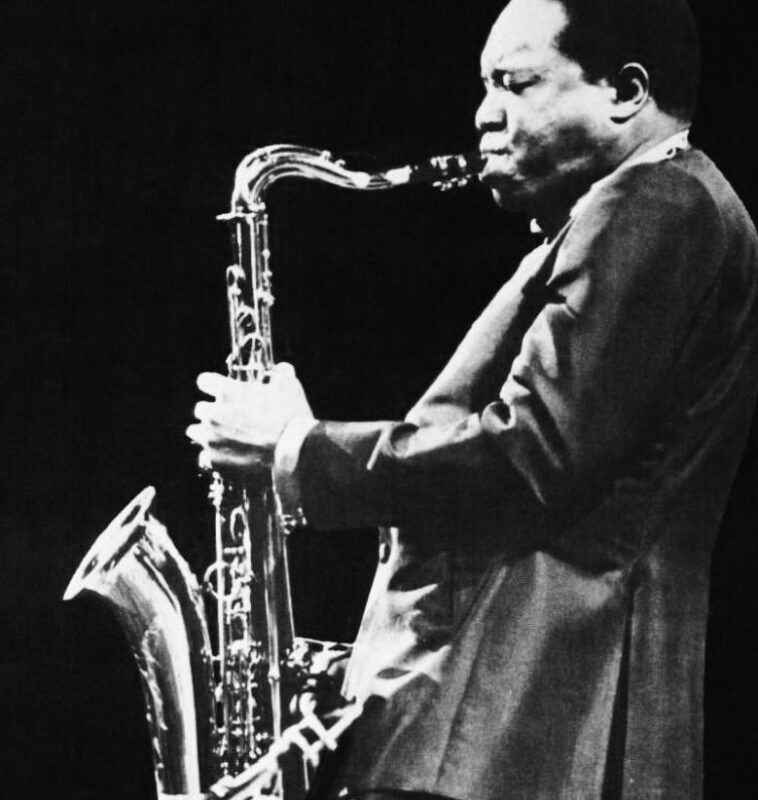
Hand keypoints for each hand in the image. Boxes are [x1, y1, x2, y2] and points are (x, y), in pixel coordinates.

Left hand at [186, 362, 313, 473]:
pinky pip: (204, 457)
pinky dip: (213, 456)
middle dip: (212, 411)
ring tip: (224, 437)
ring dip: (207, 432)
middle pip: (200, 409)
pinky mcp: (215, 460)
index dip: (214, 385)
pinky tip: (226, 456)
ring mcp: (211, 438)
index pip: (204, 381)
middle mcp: (213, 413)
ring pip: (195, 432)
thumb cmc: (291, 415)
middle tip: (230, 417)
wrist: (294, 450)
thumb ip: (281, 372)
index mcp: (226, 391)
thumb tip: (281, 369)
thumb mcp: (289, 385)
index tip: (222, 390)